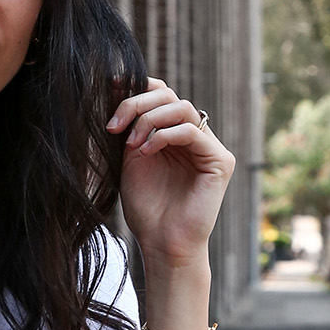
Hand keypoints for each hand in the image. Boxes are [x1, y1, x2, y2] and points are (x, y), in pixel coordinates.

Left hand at [107, 79, 235, 267]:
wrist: (161, 243)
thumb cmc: (146, 207)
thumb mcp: (130, 158)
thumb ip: (130, 126)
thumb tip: (115, 86)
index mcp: (173, 134)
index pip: (161, 94)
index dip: (138, 86)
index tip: (109, 88)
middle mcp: (194, 137)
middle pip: (169, 96)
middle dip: (137, 104)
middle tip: (114, 127)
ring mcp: (209, 147)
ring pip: (181, 108)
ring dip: (149, 119)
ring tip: (131, 144)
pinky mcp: (220, 161)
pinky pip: (192, 131)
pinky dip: (164, 136)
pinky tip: (146, 151)